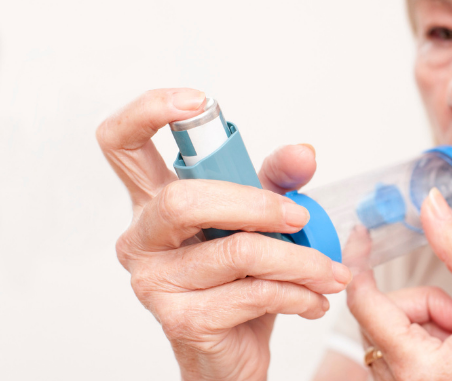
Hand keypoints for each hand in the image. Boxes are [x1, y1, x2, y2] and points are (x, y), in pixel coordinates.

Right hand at [97, 88, 350, 380]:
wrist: (233, 351)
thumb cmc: (239, 278)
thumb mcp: (260, 218)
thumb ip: (277, 180)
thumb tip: (303, 152)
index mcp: (154, 201)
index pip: (120, 143)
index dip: (148, 111)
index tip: (196, 101)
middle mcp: (141, 238)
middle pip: (184, 200)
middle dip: (258, 204)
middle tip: (301, 216)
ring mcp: (154, 282)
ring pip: (236, 251)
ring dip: (300, 260)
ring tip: (330, 273)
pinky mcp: (181, 320)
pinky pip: (252, 294)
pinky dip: (297, 293)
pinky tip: (313, 299)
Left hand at [346, 188, 451, 380]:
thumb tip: (432, 205)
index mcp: (416, 369)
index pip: (363, 303)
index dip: (360, 262)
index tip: (363, 234)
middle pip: (383, 313)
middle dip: (425, 303)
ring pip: (391, 328)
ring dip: (428, 321)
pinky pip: (398, 348)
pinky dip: (426, 338)